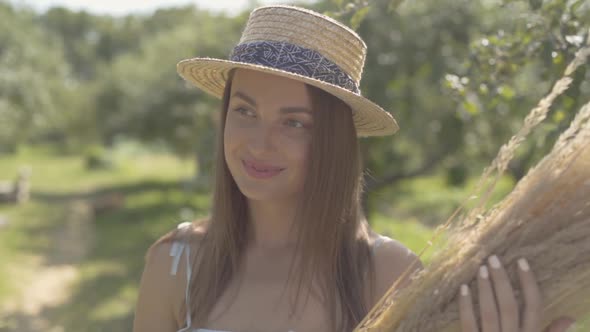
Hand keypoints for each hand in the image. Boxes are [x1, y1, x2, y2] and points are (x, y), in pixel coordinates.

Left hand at [458, 255, 575, 331]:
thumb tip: (570, 318)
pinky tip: (463, 288)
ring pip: (489, 312)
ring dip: (485, 289)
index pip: (534, 306)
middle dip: (502, 280)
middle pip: (509, 305)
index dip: (528, 283)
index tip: (521, 261)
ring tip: (481, 268)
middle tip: (494, 258)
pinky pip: (468, 323)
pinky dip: (465, 305)